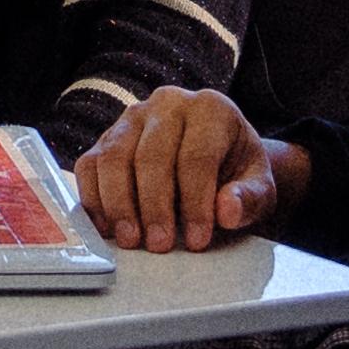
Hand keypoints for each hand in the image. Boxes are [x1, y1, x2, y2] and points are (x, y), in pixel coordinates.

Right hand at [69, 86, 294, 250]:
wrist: (218, 159)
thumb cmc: (236, 172)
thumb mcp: (258, 186)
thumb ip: (249, 198)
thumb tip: (227, 210)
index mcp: (211, 108)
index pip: (197, 156)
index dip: (195, 202)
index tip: (196, 240)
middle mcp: (168, 104)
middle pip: (152, 155)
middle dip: (154, 206)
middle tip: (159, 245)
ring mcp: (132, 118)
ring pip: (114, 158)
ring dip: (119, 204)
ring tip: (131, 240)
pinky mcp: (107, 138)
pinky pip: (89, 165)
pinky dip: (94, 198)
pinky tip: (107, 227)